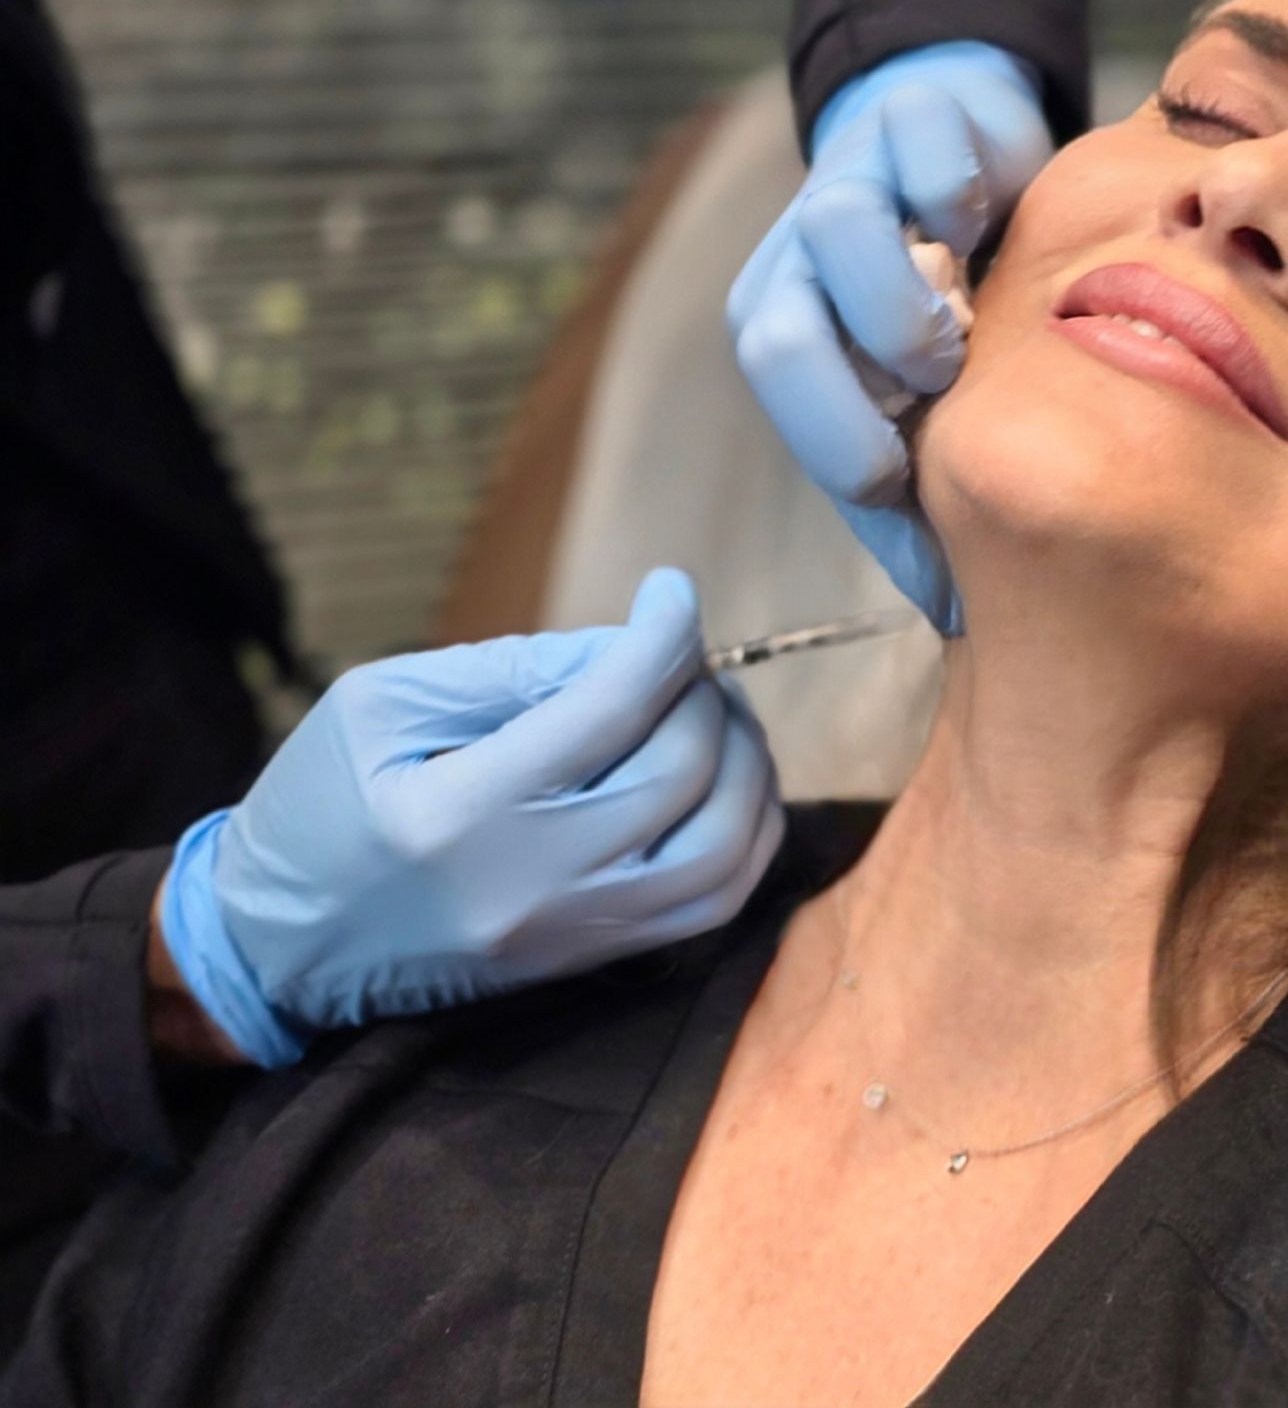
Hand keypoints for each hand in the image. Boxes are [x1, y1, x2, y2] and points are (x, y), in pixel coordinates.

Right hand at [157, 569, 785, 1068]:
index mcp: (462, 811)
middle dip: (703, 695)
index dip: (663, 636)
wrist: (277, 945)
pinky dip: (746, 831)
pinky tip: (728, 782)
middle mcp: (531, 882)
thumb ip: (510, 670)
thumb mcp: (381, 705)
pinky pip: (714, 903)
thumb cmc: (320, 805)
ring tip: (715, 715)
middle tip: (682, 657)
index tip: (673, 590)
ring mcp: (569, 933)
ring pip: (721, 847)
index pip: (610, 710)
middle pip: (679, 773)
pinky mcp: (590, 960)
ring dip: (747, 765)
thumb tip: (631, 647)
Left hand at [727, 40, 1052, 637]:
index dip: (855, 449)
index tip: (928, 473)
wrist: (976, 169)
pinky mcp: (913, 117)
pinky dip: (958, 189)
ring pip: (837, 230)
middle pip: (777, 330)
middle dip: (866, 379)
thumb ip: (927, 508)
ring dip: (908, 297)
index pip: (785, 403)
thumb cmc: (954, 321)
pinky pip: (918, 141)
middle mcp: (795, 261)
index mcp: (785, 335)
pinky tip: (995, 224)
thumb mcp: (933, 416)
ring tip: (971, 322)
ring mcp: (849, 178)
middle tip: (946, 387)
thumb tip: (957, 614)